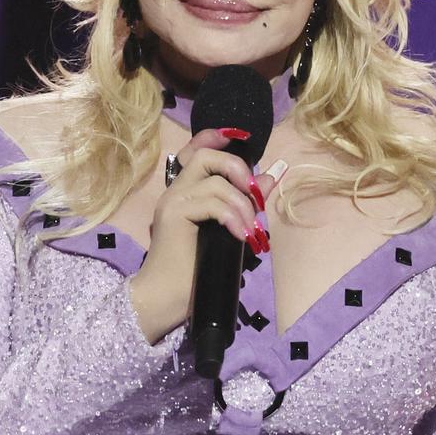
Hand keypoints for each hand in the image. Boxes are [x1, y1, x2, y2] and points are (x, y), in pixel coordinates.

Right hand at [126, 129, 262, 342]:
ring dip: (242, 206)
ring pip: (216, 183)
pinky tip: (239, 236)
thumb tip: (268, 178)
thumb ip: (243, 204)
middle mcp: (175, 191)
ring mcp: (172, 201)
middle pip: (205, 156)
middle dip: (237, 168)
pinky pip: (212, 203)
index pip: (194, 151)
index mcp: (185, 193)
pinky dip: (232, 218)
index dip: (214, 138)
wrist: (166, 297)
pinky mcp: (174, 214)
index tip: (238, 138)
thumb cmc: (194, 271)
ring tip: (249, 232)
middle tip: (254, 196)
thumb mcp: (227, 231)